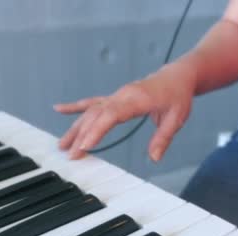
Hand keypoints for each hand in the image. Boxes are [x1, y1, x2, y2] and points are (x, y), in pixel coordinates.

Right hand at [54, 63, 195, 160]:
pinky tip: (59, 109)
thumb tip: (154, 157)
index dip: (96, 130)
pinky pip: (92, 102)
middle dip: (81, 135)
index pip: (111, 114)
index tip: (85, 145)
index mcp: (136, 99)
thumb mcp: (176, 118)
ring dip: (75, 127)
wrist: (177, 76)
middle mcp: (122, 96)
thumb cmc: (177, 96)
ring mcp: (116, 96)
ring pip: (90, 111)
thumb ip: (163, 138)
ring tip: (62, 144)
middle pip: (96, 115)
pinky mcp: (114, 98)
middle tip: (71, 154)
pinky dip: (75, 106)